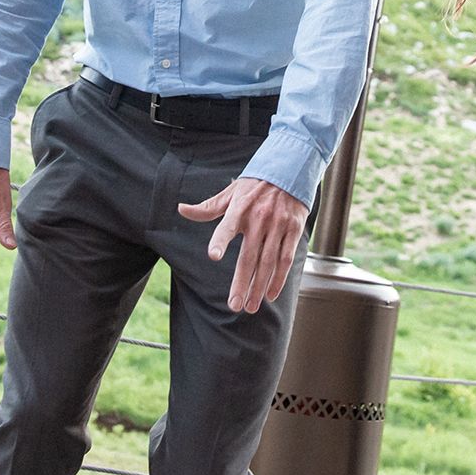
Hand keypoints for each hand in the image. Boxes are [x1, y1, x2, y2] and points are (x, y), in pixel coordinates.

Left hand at [178, 177, 309, 312]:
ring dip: (259, 287)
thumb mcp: (231, 192)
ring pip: (268, 262)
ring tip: (251, 306)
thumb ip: (208, 207)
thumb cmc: (255, 184)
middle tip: (234, 305)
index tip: (214, 256)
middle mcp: (259, 218)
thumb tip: (181, 210)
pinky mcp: (294, 230)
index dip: (221, 240)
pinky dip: (279, 278)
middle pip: (249, 256)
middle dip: (242, 284)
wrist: (290, 168)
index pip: (227, 226)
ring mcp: (278, 225)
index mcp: (239, 208)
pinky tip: (271, 294)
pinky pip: (286, 258)